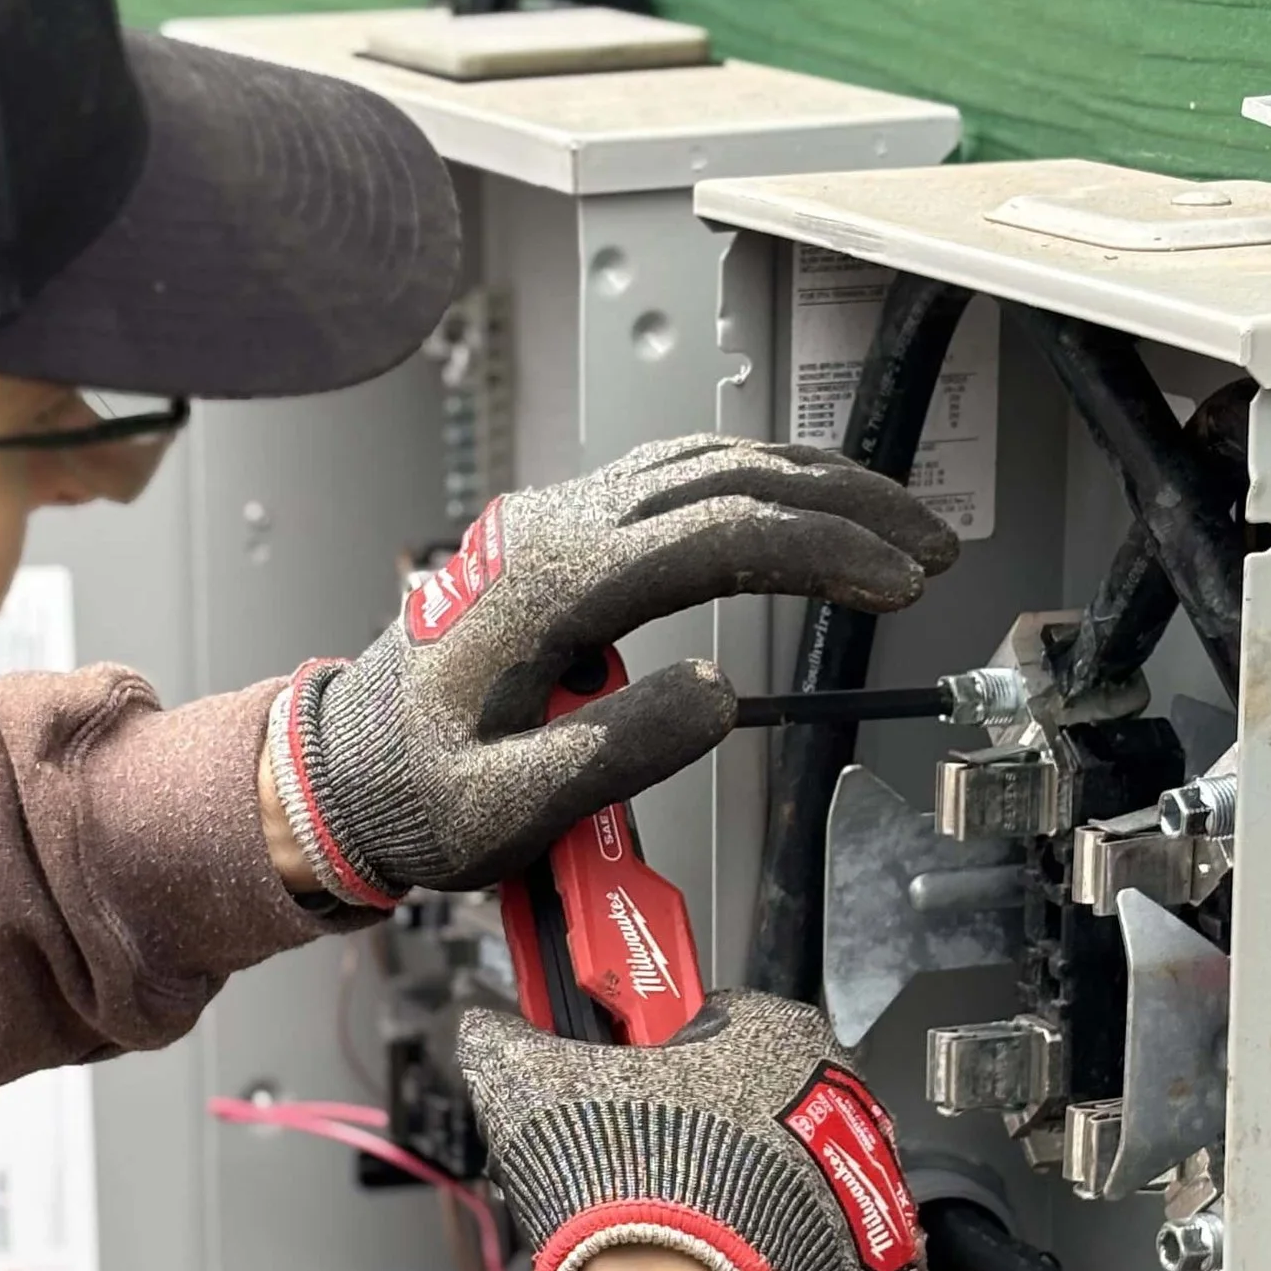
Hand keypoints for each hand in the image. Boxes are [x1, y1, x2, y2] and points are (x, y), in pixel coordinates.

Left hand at [263, 436, 954, 903]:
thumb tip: (718, 693)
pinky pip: (677, 479)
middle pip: (725, 477)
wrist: (339, 772)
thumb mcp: (505, 808)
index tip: (896, 581)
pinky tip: (811, 507)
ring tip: (897, 526)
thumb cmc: (412, 795)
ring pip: (706, 462)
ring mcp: (556, 523)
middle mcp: (552, 532)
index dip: (820, 551)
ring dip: (811, 484)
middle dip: (844, 505)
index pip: (714, 535)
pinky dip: (760, 484)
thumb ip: (616, 751)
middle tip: (931, 547)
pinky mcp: (564, 536)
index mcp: (546, 586)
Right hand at [458, 988, 925, 1270]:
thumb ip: (510, 1037)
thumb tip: (489, 1027)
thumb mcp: (537, 1088)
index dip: (660, 1050)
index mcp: (778, 1036)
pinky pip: (829, 1259)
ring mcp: (866, 1195)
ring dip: (749, 1193)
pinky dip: (785, 1264)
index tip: (631, 1080)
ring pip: (797, 1178)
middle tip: (648, 1160)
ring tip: (685, 1220)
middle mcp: (845, 1105)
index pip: (716, 1016)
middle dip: (708, 1126)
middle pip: (763, 1099)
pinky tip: (729, 1268)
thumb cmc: (631, 1197)